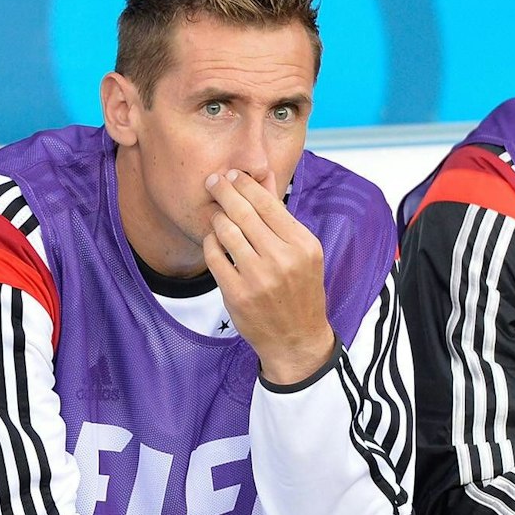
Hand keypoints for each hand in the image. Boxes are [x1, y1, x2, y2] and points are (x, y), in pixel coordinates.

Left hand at [201, 170, 336, 384]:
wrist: (296, 339)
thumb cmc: (300, 291)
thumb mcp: (304, 254)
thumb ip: (282, 219)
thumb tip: (264, 181)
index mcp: (303, 245)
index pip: (269, 203)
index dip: (246, 185)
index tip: (233, 175)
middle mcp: (282, 259)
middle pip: (244, 213)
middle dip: (225, 191)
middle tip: (213, 181)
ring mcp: (258, 278)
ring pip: (227, 232)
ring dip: (217, 217)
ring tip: (216, 214)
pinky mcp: (237, 294)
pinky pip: (214, 257)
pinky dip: (210, 243)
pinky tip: (213, 240)